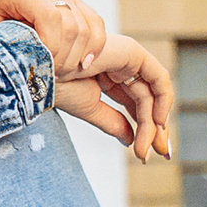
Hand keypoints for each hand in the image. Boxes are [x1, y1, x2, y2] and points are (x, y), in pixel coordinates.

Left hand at [0, 0, 105, 77]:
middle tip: (50, 76)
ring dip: (78, 56)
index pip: (51, 17)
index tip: (41, 67)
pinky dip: (95, 47)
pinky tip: (84, 64)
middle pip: (71, 25)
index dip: (53, 47)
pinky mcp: (75, 2)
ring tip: (60, 72)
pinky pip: (97, 24)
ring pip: (87, 27)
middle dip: (64, 58)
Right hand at [54, 34, 175, 164]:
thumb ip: (113, 122)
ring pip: (152, 94)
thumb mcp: (90, 108)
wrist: (43, 69)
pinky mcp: (132, 52)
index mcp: (108, 76)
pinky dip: (163, 100)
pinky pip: (158, 78)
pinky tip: (157, 123)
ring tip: (146, 148)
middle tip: (159, 154)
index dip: (145, 128)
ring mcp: (127, 58)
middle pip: (148, 100)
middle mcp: (120, 66)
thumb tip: (130, 140)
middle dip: (155, 129)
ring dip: (153, 124)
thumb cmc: (57, 84)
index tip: (145, 154)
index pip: (136, 104)